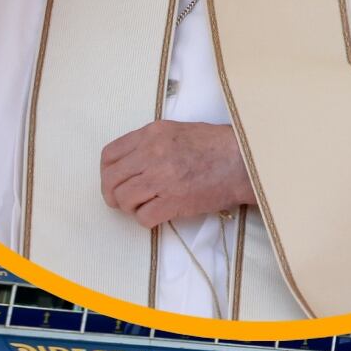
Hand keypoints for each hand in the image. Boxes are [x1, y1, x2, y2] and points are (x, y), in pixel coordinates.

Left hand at [99, 120, 255, 229]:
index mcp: (151, 133)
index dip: (106, 173)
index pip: (109, 155)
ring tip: (144, 207)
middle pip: (111, 180)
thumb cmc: (216, 146)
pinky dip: (146, 219)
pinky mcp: (173, 201)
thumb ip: (151, 143)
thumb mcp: (177, 131)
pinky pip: (143, 216)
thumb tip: (130, 163)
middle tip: (123, 202)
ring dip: (130, 208)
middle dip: (112, 194)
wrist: (243, 162)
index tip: (114, 181)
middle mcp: (152, 153)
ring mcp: (162, 177)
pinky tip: (158, 214)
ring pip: (123, 199)